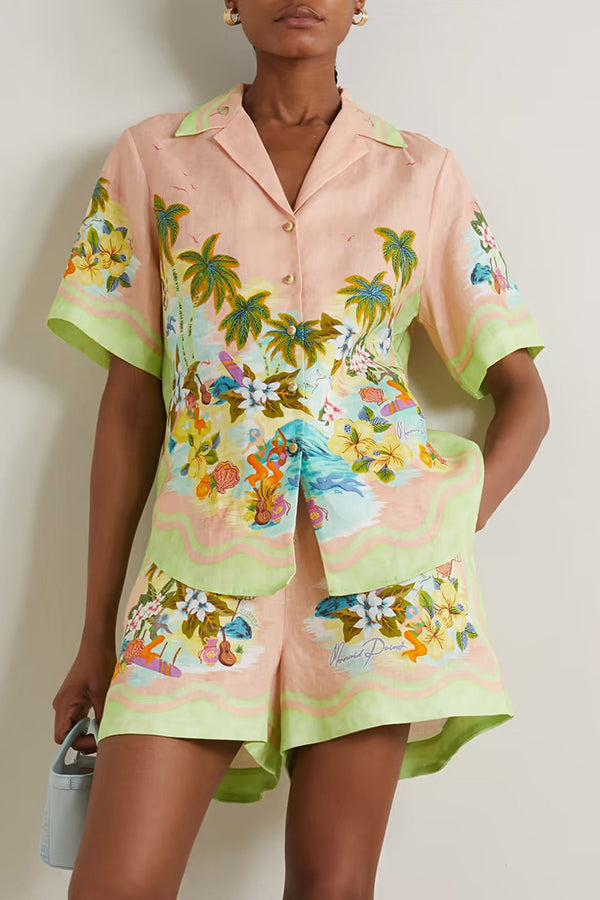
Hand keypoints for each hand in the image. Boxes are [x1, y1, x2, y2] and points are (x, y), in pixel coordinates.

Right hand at [52, 639, 115, 753]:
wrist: (97, 645)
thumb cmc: (97, 663)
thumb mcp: (103, 693)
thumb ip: (102, 717)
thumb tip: (105, 736)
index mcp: (65, 704)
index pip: (62, 737)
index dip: (79, 744)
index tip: (96, 741)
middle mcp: (62, 705)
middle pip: (67, 734)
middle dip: (84, 740)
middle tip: (102, 739)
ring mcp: (67, 702)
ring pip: (73, 727)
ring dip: (86, 732)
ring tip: (103, 731)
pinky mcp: (74, 698)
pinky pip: (77, 718)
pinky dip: (88, 724)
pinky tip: (101, 721)